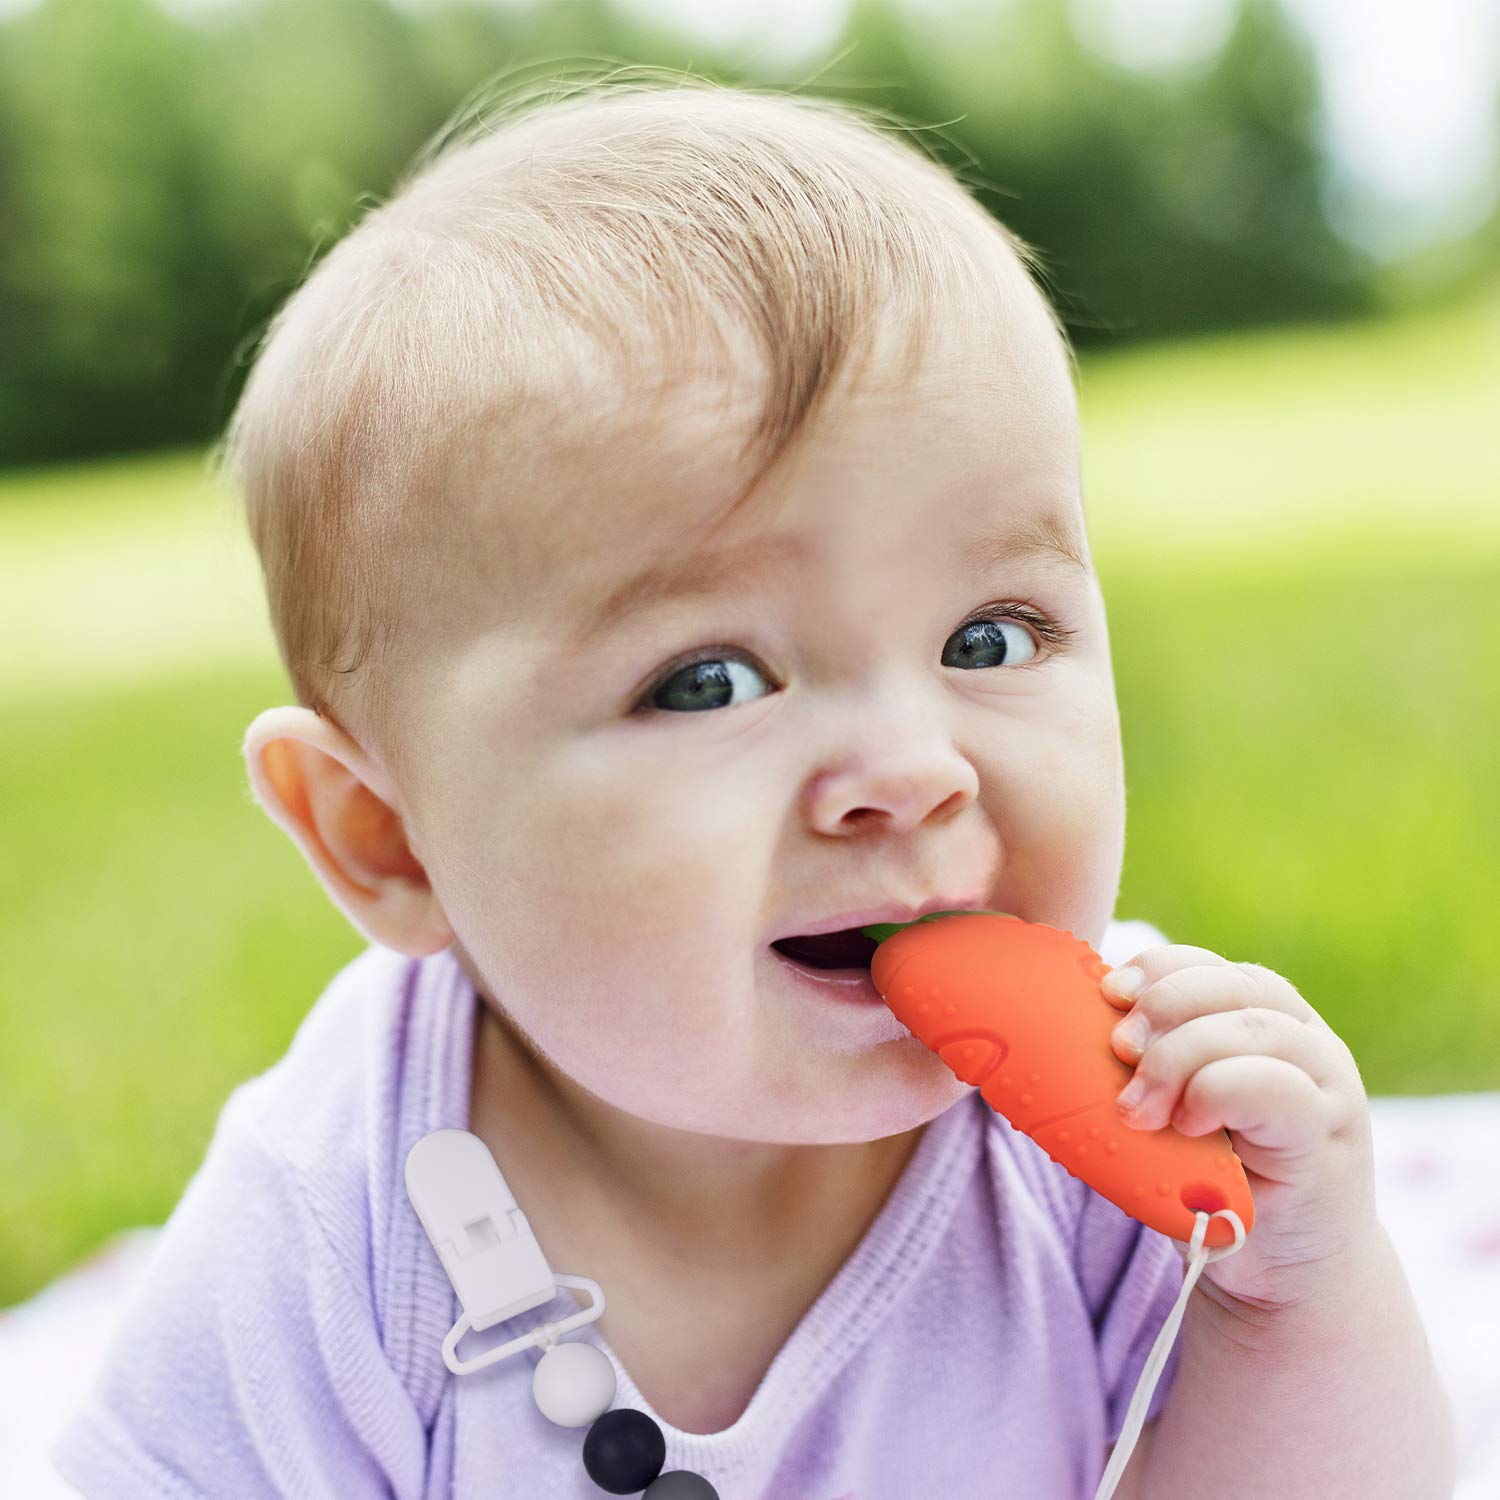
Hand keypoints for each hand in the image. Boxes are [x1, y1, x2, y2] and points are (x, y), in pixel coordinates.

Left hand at [1100, 944, 1378, 1319]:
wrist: (1283, 1271)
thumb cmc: (1213, 1183)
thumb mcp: (1173, 1110)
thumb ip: (1146, 1067)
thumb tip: (1061, 1028)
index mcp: (1266, 1021)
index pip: (1212, 966)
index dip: (1158, 969)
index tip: (1109, 993)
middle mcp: (1306, 1041)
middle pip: (1233, 986)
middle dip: (1164, 1007)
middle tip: (1119, 1051)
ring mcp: (1326, 1085)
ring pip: (1250, 1030)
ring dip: (1179, 1058)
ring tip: (1138, 1109)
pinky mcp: (1326, 1134)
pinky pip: (1274, 1088)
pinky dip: (1217, 1093)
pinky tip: (1187, 1124)